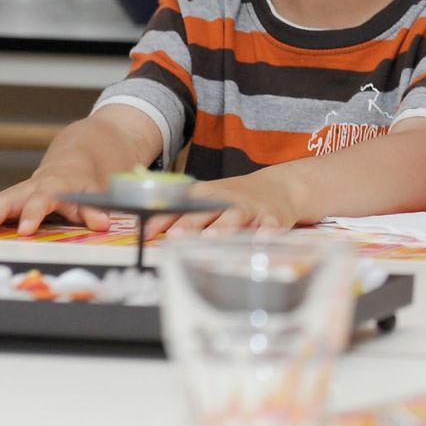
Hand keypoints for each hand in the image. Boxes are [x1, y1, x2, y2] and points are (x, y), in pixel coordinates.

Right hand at [0, 169, 109, 235]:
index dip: (34, 214)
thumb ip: (93, 211)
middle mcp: (29, 188)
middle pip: (8, 200)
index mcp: (53, 187)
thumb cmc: (80, 184)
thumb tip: (102, 224)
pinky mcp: (2, 198)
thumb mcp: (92, 195)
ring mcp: (13, 193)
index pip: (43, 199)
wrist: (71, 164)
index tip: (26, 229)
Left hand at [146, 172, 301, 237]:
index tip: (146, 233)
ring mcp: (251, 208)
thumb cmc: (234, 199)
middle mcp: (227, 199)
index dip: (163, 220)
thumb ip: (178, 215)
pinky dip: (268, 231)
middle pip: (206, 211)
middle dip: (190, 223)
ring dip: (224, 226)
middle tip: (175, 236)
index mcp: (206, 194)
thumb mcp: (207, 199)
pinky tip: (263, 239)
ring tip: (212, 237)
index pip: (180, 207)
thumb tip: (145, 232)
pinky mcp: (274, 217)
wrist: (280, 187)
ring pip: (236, 216)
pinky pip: (271, 225)